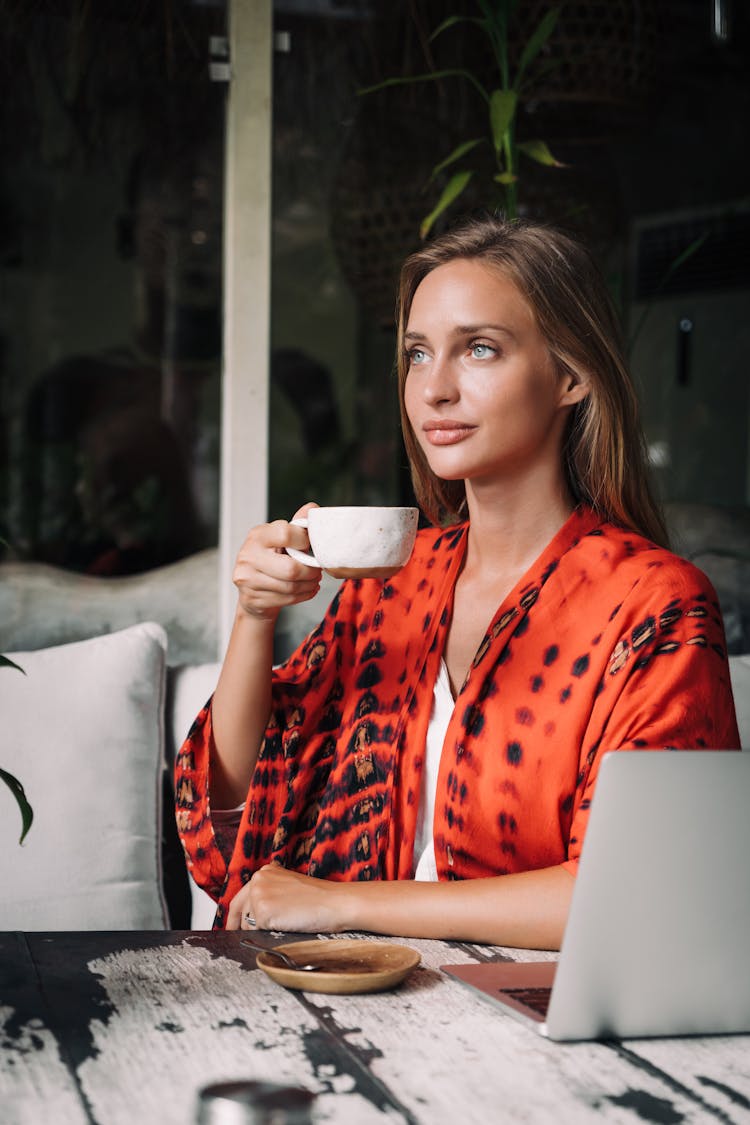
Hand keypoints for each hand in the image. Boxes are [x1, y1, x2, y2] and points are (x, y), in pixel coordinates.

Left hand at [226, 863, 350, 932]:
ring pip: (248, 924)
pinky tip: (287, 927)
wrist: (335, 903)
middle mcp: (257, 879)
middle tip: (244, 940)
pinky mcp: (262, 911)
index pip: (241, 898)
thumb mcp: (288, 887)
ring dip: (261, 931)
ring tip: (285, 926)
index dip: (236, 917)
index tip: (232, 929)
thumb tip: (252, 917)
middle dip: (242, 927)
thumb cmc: (319, 899)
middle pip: (240, 912)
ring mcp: (258, 894)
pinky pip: (258, 933)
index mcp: (264, 872)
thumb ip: (270, 893)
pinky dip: (269, 935)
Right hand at [233, 502, 321, 620]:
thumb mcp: (283, 539)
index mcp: (258, 535)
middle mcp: (248, 555)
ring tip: (313, 580)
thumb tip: (312, 508)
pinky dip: (303, 595)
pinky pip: (287, 599)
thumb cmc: (273, 560)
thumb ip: (298, 525)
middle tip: (317, 570)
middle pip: (291, 569)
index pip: (286, 534)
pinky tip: (306, 590)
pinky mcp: (252, 598)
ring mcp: (247, 578)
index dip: (304, 541)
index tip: (309, 545)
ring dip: (309, 585)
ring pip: (291, 587)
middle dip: (311, 571)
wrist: (254, 591)